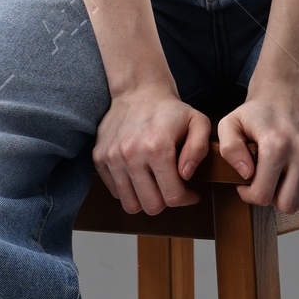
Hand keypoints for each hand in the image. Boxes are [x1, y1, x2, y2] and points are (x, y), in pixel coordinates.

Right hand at [93, 84, 213, 215]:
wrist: (137, 92)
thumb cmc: (171, 111)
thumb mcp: (198, 122)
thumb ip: (199, 149)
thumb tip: (185, 175)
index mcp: (157, 148)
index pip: (172, 197)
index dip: (186, 200)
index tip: (190, 193)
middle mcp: (131, 154)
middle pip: (151, 206)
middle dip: (166, 201)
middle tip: (172, 188)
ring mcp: (112, 157)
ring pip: (130, 205)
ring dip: (145, 199)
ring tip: (155, 184)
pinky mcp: (99, 158)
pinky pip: (115, 192)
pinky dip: (129, 190)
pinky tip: (140, 175)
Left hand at [215, 80, 298, 213]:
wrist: (287, 89)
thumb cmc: (256, 111)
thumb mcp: (230, 124)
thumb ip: (229, 150)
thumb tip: (246, 174)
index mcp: (275, 145)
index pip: (263, 196)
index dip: (249, 194)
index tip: (246, 182)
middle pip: (288, 205)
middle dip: (272, 198)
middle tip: (264, 181)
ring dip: (290, 195)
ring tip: (279, 178)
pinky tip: (291, 168)